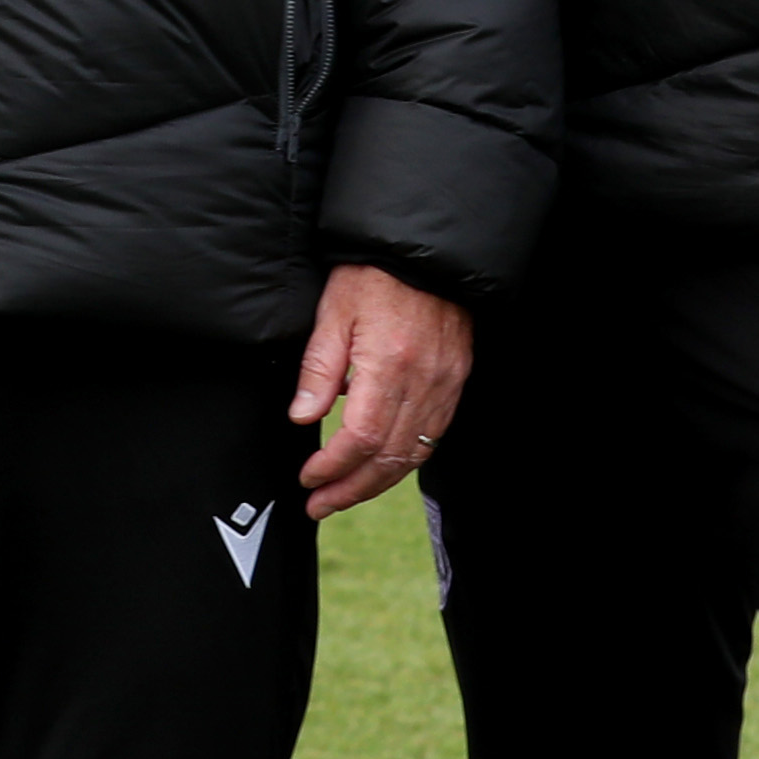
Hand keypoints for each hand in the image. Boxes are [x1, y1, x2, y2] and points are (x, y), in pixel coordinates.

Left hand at [289, 263, 471, 516]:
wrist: (426, 252)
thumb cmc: (375, 275)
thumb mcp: (334, 311)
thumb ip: (319, 368)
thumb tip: (303, 416)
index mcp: (389, 365)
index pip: (360, 438)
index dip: (333, 467)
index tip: (307, 479)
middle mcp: (423, 382)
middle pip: (388, 458)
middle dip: (351, 489)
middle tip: (319, 505)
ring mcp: (445, 385)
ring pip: (413, 455)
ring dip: (377, 484)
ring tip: (344, 495)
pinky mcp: (455, 383)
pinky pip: (433, 437)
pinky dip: (405, 461)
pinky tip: (382, 468)